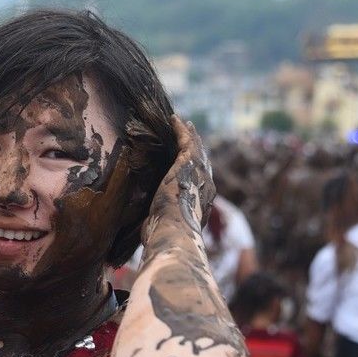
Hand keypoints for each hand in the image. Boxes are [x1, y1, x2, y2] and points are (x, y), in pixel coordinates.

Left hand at [150, 116, 215, 233]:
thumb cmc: (166, 236)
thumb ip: (165, 221)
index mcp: (202, 202)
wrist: (173, 232)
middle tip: (191, 135)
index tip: (190, 160)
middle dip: (197, 148)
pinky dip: (181, 129)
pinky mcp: (187, 163)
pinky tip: (175, 119)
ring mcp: (199, 174)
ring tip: (185, 124)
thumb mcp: (168, 227)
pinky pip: (186, 141)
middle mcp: (206, 187)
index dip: (196, 168)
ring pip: (196, 149)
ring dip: (190, 135)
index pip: (201, 180)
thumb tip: (151, 223)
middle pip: (202, 161)